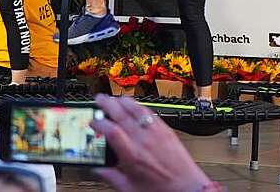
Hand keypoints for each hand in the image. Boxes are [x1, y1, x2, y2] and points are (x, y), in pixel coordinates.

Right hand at [91, 95, 212, 191]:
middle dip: (108, 104)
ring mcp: (156, 133)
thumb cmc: (161, 191)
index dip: (99, 123)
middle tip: (99, 99)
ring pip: (137, 110)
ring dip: (124, 101)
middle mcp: (144, 141)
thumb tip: (98, 168)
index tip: (93, 122)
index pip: (111, 131)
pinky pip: (151, 113)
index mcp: (132, 156)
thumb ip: (110, 176)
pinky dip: (140, 107)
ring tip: (115, 98)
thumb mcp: (129, 188)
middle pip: (123, 114)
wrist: (187, 188)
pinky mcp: (166, 130)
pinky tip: (135, 106)